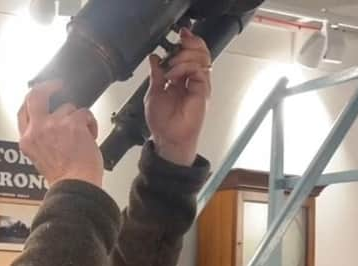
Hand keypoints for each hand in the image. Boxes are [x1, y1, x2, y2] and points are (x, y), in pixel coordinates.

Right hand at [17, 81, 102, 186]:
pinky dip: (91, 124)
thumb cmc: (63, 177)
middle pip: (36, 95)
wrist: (76, 185)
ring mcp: (54, 125)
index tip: (41, 94)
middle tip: (57, 86)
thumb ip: (41, 139)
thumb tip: (50, 125)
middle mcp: (37, 130)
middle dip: (48, 86)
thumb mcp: (40, 158)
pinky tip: (90, 137)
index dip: (33, 99)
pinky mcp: (73, 123)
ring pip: (68, 107)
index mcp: (27, 140)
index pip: (23, 111)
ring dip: (77, 119)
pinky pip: (84, 113)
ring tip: (81, 136)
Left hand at [145, 28, 211, 165]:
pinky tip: (173, 76)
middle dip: (189, 44)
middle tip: (177, 45)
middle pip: (199, 52)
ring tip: (171, 66)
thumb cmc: (162, 122)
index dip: (186, 42)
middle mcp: (191, 80)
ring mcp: (199, 84)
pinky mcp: (203, 91)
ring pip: (201, 58)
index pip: (189, 54)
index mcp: (180, 79)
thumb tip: (154, 58)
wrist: (168, 138)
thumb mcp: (153, 93)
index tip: (179, 36)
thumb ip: (156, 75)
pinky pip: (199, 71)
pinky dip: (185, 68)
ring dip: (184, 56)